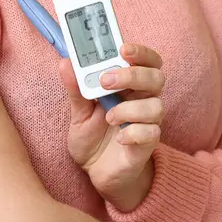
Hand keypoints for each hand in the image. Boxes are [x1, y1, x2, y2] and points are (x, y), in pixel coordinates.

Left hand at [59, 43, 164, 211]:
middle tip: (106, 81)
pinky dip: (133, 133)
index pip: (147, 61)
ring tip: (108, 118)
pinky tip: (119, 138)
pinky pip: (151, 133)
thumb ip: (76, 89)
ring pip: (155, 105)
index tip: (123, 49)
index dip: (141, 52)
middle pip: (155, 77)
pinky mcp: (148, 144)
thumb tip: (66, 63)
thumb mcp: (78, 113)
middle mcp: (143, 100)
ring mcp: (148, 122)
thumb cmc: (92, 138)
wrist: (96, 171)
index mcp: (129, 87)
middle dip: (132, 75)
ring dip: (129, 109)